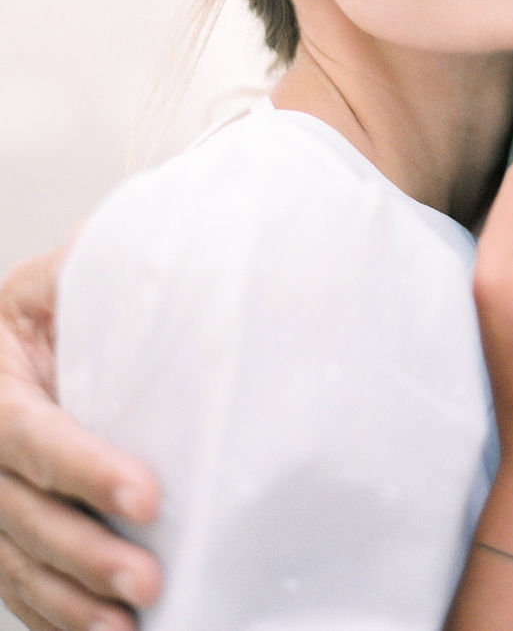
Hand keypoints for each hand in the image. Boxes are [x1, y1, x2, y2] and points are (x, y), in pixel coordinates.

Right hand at [0, 247, 161, 630]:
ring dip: (72, 600)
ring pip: (16, 562)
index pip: (33, 437)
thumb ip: (88, 275)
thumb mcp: (52, 284)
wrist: (4, 348)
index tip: (148, 496)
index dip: (86, 470)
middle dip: (86, 553)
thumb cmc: (42, 313)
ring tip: (129, 623)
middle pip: (22, 515)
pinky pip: (15, 585)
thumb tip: (157, 258)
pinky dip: (55, 616)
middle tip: (148, 580)